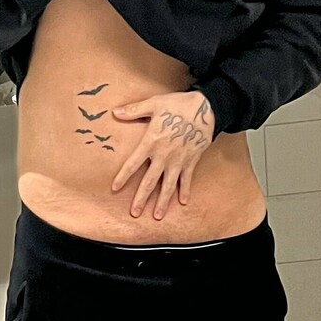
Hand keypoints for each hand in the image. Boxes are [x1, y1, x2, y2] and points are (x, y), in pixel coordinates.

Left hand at [108, 90, 216, 219]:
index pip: (133, 163)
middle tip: (135, 213)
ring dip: (163, 202)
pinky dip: (185, 191)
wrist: (206, 108)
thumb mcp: (154, 104)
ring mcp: (178, 160)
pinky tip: (183, 202)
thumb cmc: (178, 104)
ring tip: (158, 216)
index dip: (123, 177)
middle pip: (149, 181)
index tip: (115, 188)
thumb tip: (115, 112)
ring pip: (168, 185)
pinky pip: (187, 179)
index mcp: (151, 142)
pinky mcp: (191, 160)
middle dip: (141, 198)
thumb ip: (134, 110)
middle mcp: (163, 155)